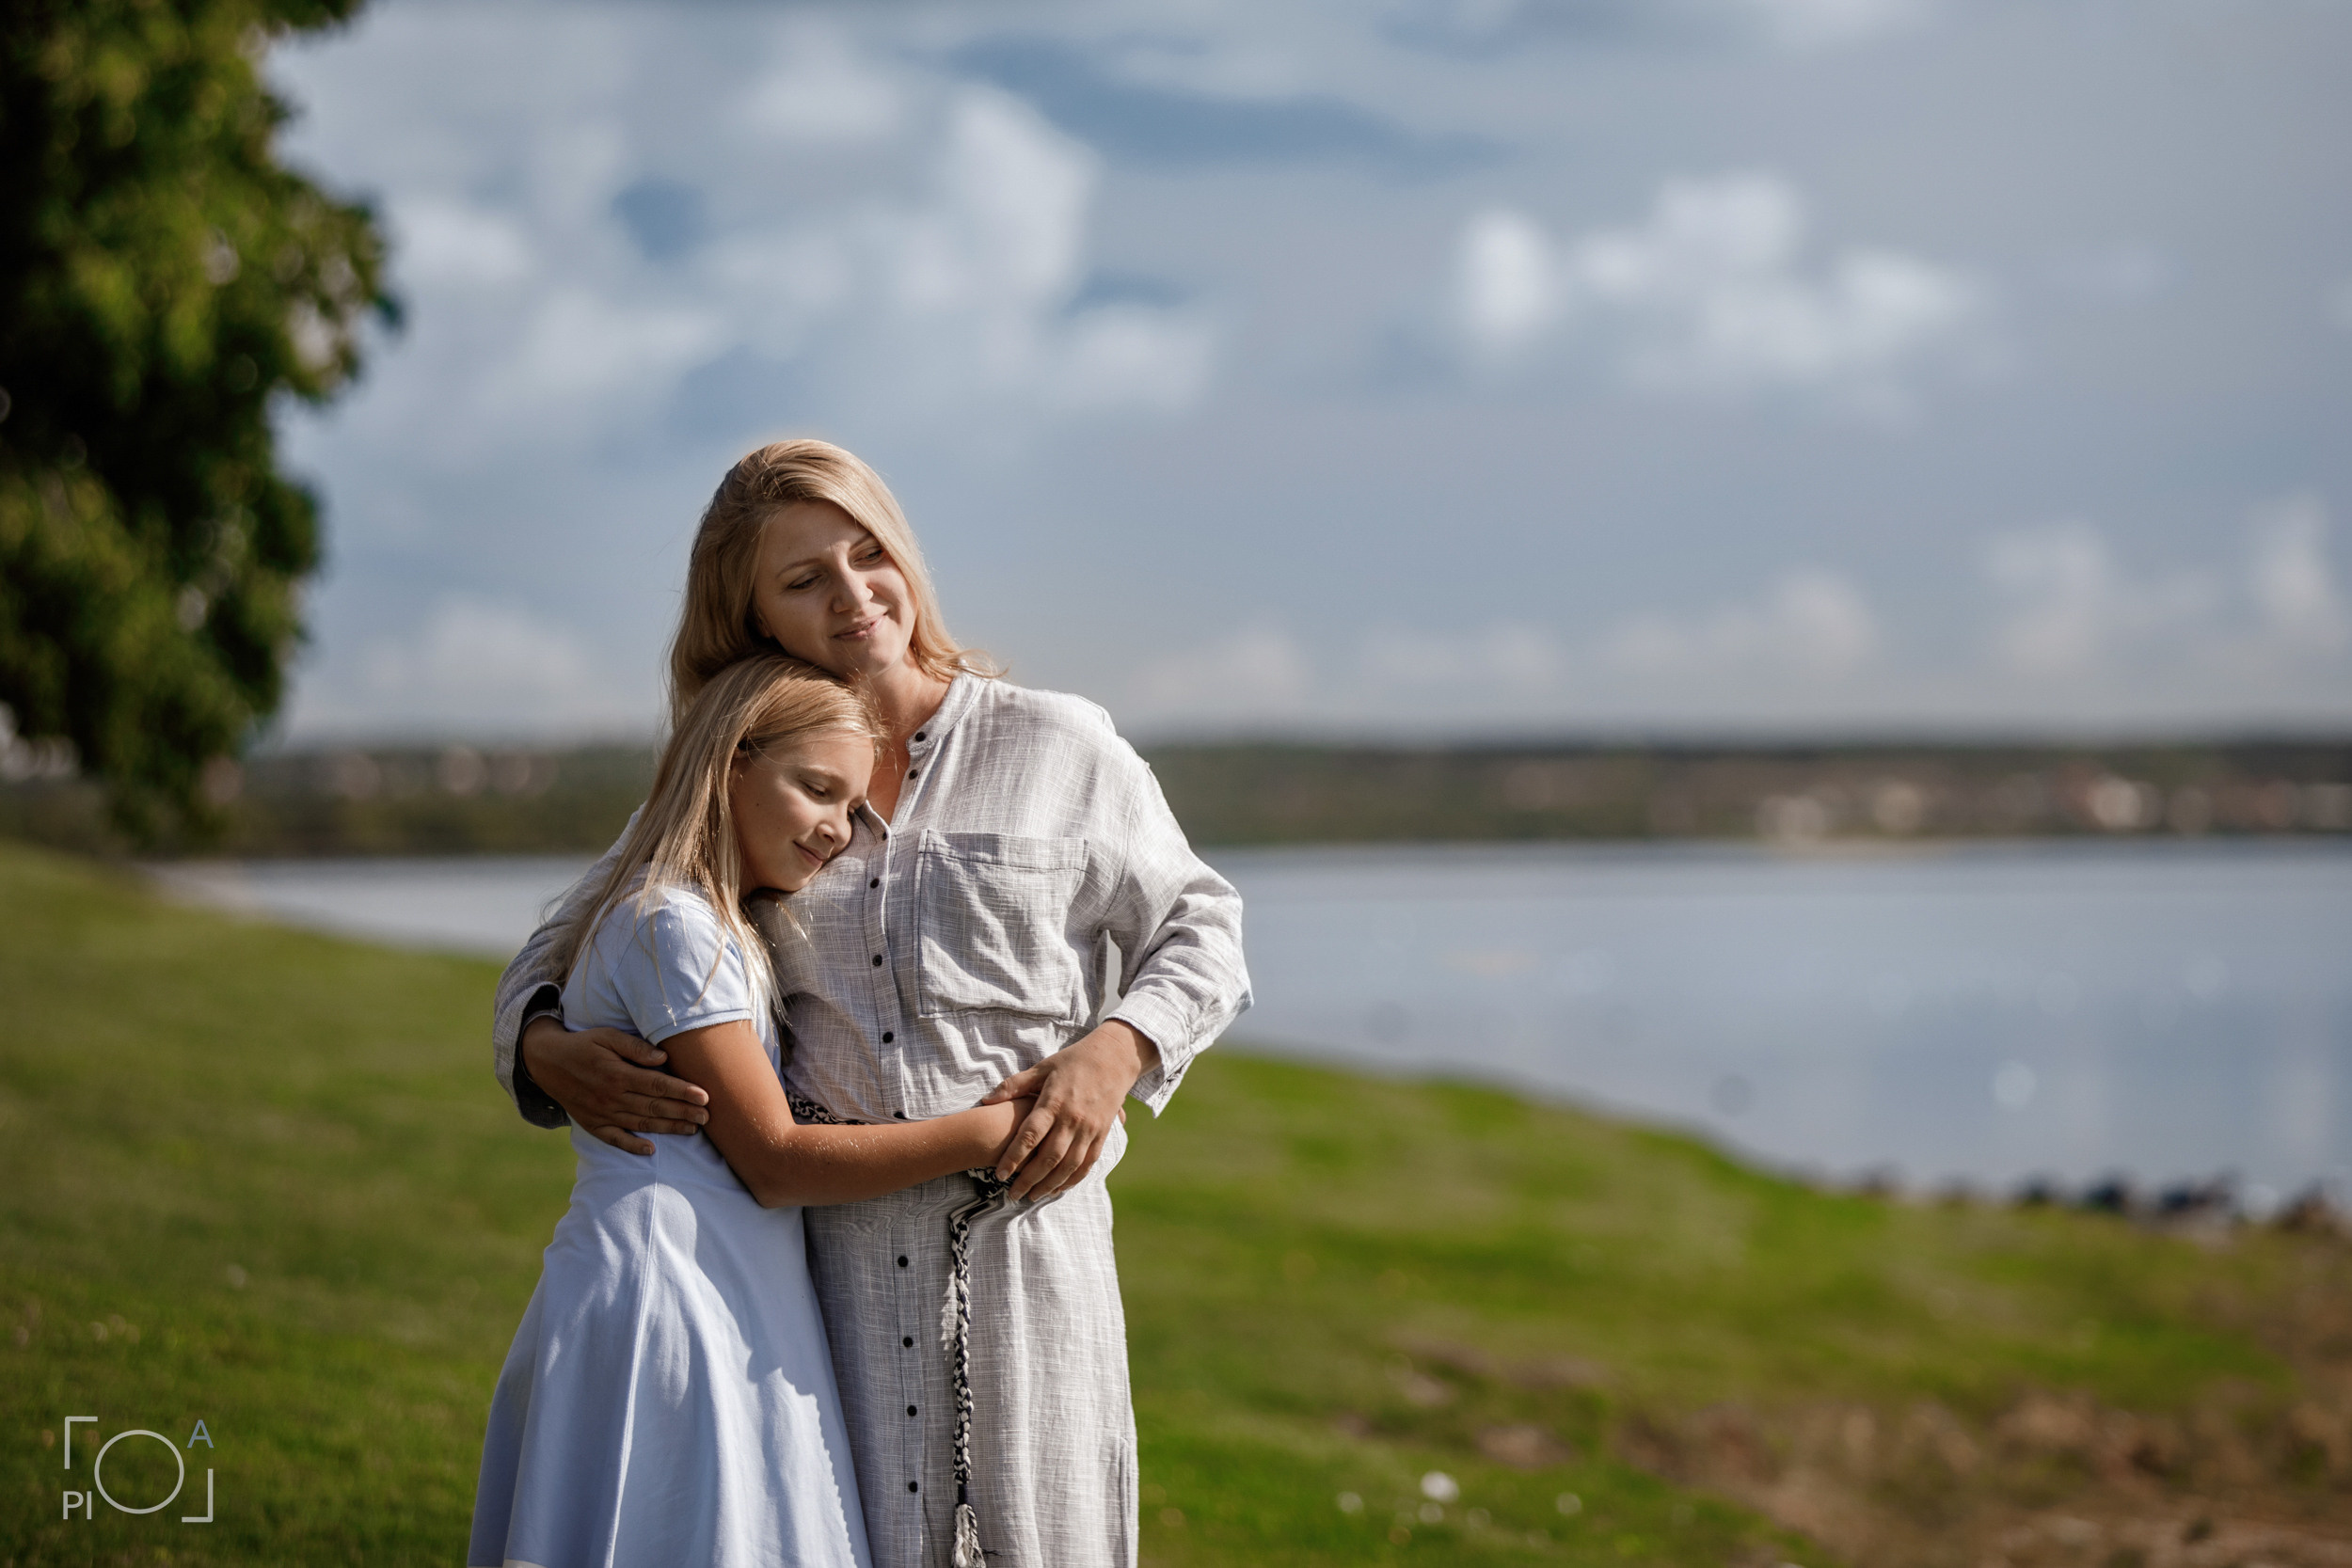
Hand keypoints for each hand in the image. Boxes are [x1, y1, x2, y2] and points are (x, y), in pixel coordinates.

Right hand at [521, 1016, 710, 1155]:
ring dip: (668, 1128)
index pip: (657, 1084)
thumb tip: (663, 1057)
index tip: (705, 1096)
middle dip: (683, 1112)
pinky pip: (614, 1139)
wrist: (546, 1062)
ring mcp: (602, 1114)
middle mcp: (611, 1097)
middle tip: (708, 1116)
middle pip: (654, 1106)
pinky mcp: (593, 1124)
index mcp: (617, 1074)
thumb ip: (634, 1047)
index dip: (682, 1091)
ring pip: (641, 1123)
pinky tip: (651, 1151)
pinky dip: (632, 1146)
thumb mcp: (606, 1036)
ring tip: (693, 1129)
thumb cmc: (583, 1045)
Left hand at [979, 1021, 1157, 1200]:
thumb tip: (986, 1100)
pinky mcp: (1103, 1134)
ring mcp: (1090, 1128)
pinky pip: (1088, 1163)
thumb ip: (1014, 1085)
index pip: (1030, 1136)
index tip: (999, 1174)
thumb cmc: (1073, 1061)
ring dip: (1050, 1184)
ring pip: (1069, 1165)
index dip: (1013, 1157)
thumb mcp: (1042, 1067)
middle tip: (1012, 1195)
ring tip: (1033, 1196)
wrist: (1114, 1057)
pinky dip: (1073, 1179)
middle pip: (1048, 1157)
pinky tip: (1059, 1188)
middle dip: (1029, 1180)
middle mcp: (1072, 1119)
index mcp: (1054, 1102)